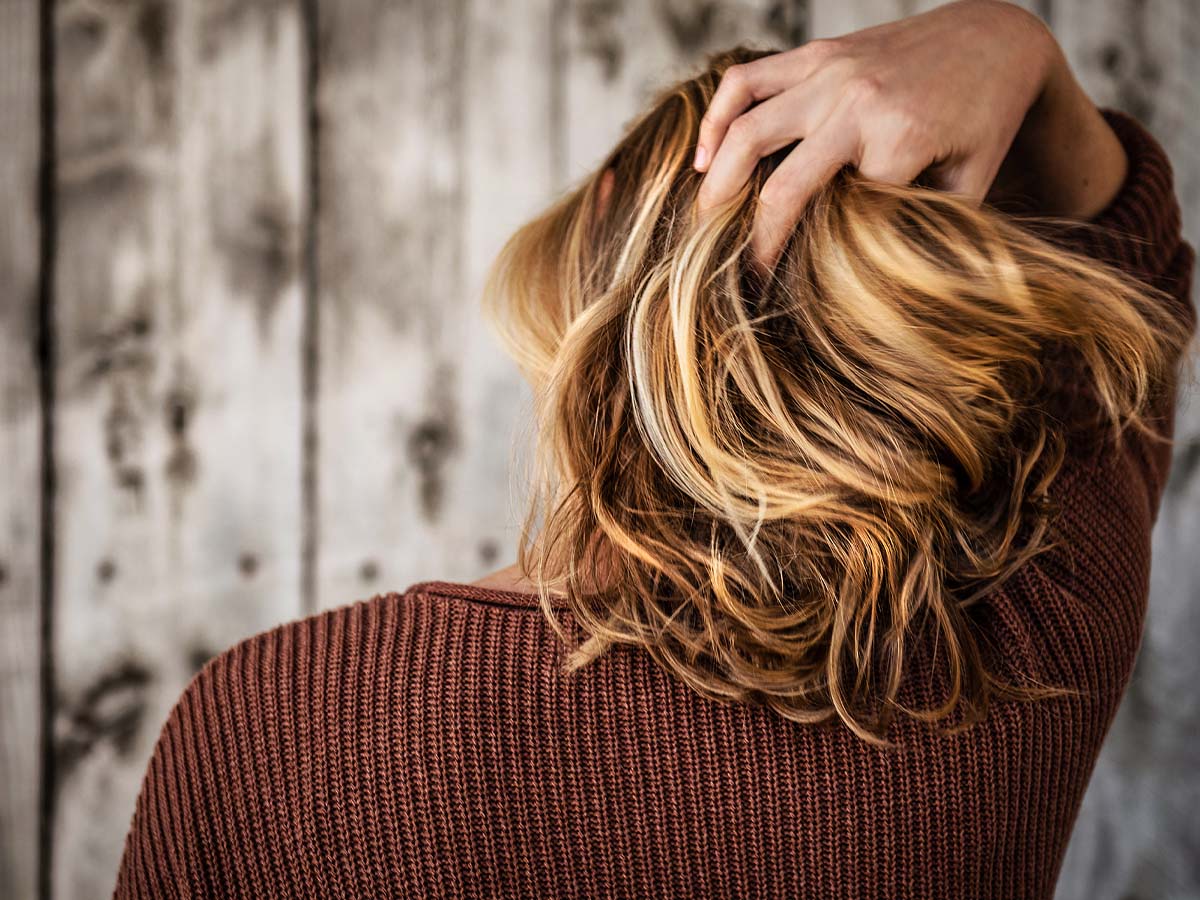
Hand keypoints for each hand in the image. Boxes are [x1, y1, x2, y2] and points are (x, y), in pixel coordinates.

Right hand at [693, 0, 1060, 269]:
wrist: (995, 38)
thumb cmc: (986, 121)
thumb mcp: (972, 185)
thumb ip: (925, 229)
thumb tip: (877, 288)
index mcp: (901, 138)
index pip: (837, 220)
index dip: (810, 261)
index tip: (790, 296)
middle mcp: (857, 101)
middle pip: (778, 186)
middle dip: (750, 241)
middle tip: (731, 277)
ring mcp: (829, 71)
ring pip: (745, 129)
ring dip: (715, 184)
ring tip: (702, 223)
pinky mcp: (814, 54)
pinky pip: (744, 81)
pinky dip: (715, 119)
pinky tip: (703, 157)